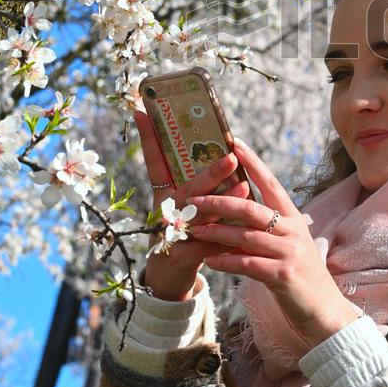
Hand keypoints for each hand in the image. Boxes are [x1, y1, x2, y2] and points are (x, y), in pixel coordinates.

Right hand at [134, 110, 250, 300]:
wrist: (169, 273)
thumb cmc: (181, 229)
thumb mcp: (181, 201)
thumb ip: (197, 179)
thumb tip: (216, 148)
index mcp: (165, 193)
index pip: (154, 161)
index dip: (149, 138)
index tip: (144, 112)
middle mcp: (167, 209)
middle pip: (188, 188)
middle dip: (210, 173)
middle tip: (230, 157)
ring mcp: (173, 233)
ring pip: (200, 215)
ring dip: (222, 202)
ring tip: (243, 189)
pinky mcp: (184, 255)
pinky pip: (209, 243)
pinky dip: (226, 236)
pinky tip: (242, 228)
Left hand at [186, 137, 359, 348]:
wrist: (323, 311)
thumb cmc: (300, 275)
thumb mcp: (287, 244)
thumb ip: (266, 228)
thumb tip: (235, 210)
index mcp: (293, 217)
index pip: (271, 182)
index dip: (253, 162)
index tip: (234, 142)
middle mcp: (293, 230)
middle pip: (251, 207)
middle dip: (219, 201)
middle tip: (194, 199)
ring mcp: (289, 252)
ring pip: (245, 235)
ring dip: (216, 232)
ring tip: (193, 230)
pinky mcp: (282, 276)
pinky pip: (246, 264)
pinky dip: (225, 261)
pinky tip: (210, 261)